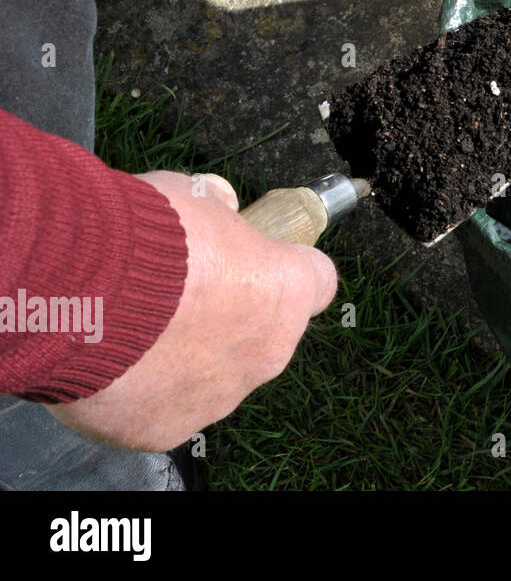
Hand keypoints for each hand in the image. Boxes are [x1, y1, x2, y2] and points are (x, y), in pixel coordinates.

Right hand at [47, 171, 336, 451]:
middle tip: (179, 295)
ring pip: (215, 377)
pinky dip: (141, 390)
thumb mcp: (194, 196)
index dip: (286, 268)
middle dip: (230, 316)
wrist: (79, 291)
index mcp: (287, 292)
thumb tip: (219, 206)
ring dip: (186, 357)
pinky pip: (163, 408)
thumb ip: (218, 210)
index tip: (259, 260)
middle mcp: (267, 353)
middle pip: (264, 335)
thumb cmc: (147, 236)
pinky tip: (110, 361)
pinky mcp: (165, 429)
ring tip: (134, 329)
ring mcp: (218, 398)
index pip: (316, 282)